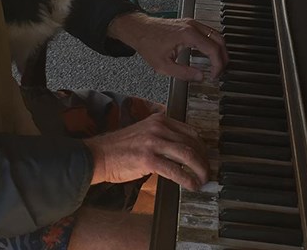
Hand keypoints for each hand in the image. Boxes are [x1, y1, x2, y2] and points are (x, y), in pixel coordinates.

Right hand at [83, 113, 208, 190]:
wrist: (99, 155)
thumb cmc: (119, 148)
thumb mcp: (144, 133)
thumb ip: (162, 137)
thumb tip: (183, 153)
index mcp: (159, 119)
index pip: (190, 131)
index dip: (202, 147)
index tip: (205, 158)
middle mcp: (158, 127)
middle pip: (192, 143)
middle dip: (204, 159)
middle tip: (207, 172)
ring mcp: (153, 142)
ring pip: (188, 155)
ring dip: (200, 170)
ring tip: (203, 180)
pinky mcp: (148, 159)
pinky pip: (176, 170)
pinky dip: (188, 179)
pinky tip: (192, 186)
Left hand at [107, 12, 227, 81]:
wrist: (138, 29)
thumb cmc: (148, 44)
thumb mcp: (163, 66)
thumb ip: (184, 73)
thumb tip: (200, 76)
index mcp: (188, 34)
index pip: (213, 49)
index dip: (218, 64)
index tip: (215, 75)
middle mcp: (193, 26)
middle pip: (219, 40)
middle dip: (224, 57)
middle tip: (220, 71)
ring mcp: (192, 23)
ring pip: (216, 34)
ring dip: (220, 49)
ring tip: (217, 65)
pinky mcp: (189, 24)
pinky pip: (208, 32)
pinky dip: (213, 43)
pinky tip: (209, 54)